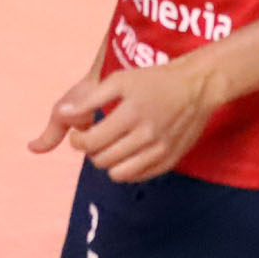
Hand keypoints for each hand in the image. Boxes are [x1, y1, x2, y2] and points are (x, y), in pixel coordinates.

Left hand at [32, 57, 223, 182]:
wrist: (195, 87)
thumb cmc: (152, 81)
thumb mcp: (118, 80)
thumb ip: (89, 100)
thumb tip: (63, 114)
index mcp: (130, 115)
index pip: (90, 142)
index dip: (77, 140)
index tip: (79, 133)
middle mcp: (146, 137)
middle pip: (102, 160)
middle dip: (90, 151)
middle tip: (93, 138)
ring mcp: (160, 152)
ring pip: (119, 174)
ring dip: (107, 163)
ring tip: (108, 146)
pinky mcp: (170, 161)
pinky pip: (138, 177)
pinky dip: (126, 169)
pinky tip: (126, 152)